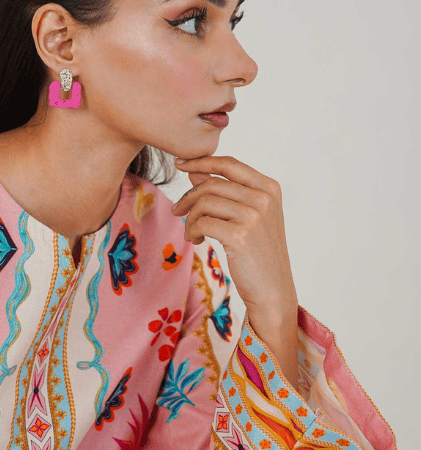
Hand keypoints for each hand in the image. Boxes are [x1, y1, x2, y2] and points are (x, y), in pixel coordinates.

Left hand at [171, 155, 297, 317]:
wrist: (273, 289)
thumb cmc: (258, 252)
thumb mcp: (247, 216)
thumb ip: (225, 192)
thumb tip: (196, 172)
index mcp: (269, 188)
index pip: (229, 164)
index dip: (201, 161)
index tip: (180, 163)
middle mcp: (264, 198)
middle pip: (211, 184)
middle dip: (188, 196)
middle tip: (177, 210)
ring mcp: (253, 215)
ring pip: (204, 202)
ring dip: (190, 218)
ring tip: (191, 232)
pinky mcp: (240, 235)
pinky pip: (202, 222)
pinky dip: (192, 231)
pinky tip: (196, 241)